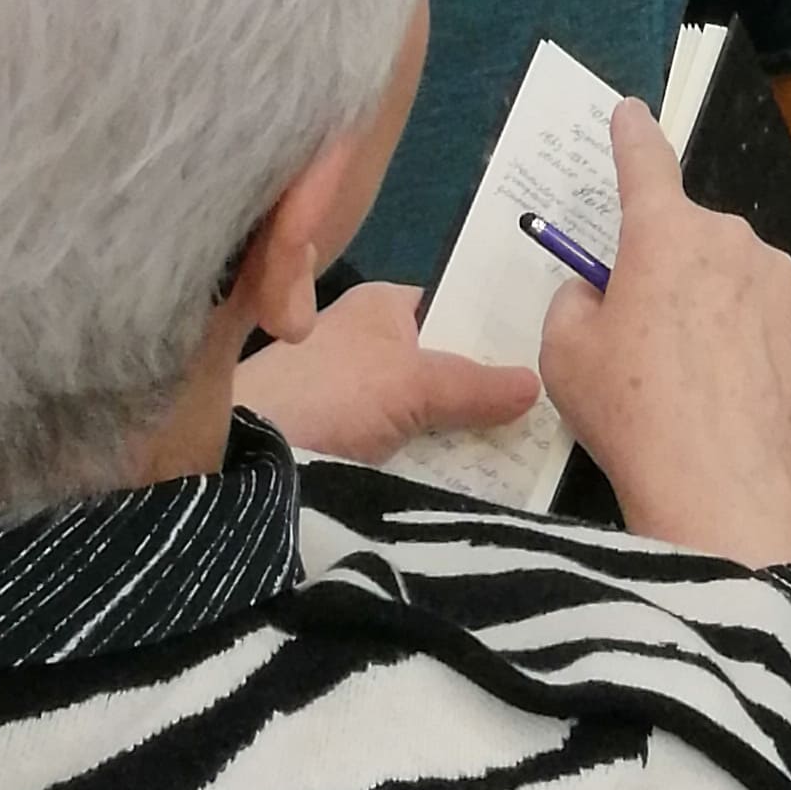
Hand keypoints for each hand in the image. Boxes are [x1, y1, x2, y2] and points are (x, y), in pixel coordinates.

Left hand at [234, 277, 539, 466]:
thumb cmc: (329, 394)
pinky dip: (427, 464)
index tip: (546, 350)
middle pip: (441, 365)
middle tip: (548, 413)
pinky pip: (400, 450)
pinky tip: (468, 484)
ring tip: (523, 456)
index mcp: (380, 305)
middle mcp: (364, 342)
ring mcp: (350, 398)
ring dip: (456, 434)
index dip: (493, 327)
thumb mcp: (413, 384)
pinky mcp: (338, 447)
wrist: (243, 461)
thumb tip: (537, 381)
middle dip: (483, 391)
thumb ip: (475, 383)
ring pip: (422, 412)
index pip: (451, 306)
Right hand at [539, 98, 790, 561]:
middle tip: (650, 341)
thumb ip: (574, 301)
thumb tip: (597, 289)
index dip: (632, 136)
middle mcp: (730, 237)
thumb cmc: (630, 410)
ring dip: (717, 308)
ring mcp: (782, 277)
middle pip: (690, 240)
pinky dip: (756, 340)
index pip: (644, 163)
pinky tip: (740, 391)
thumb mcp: (564, 354)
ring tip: (699, 380)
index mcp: (664, 233)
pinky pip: (774, 316)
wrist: (719, 482)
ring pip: (736, 279)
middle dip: (670, 274)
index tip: (630, 110)